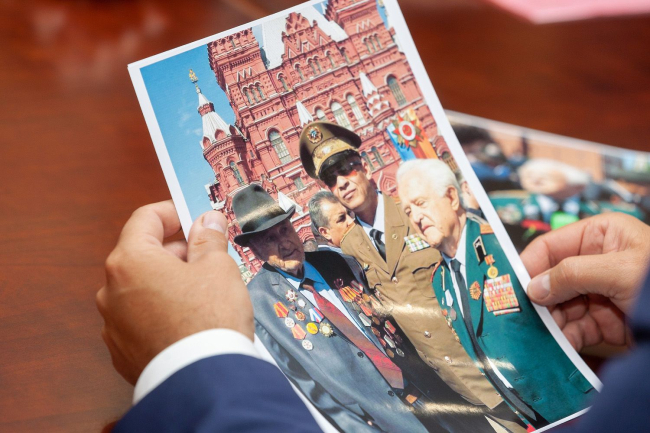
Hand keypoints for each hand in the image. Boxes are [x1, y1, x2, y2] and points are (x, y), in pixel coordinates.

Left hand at [96, 200, 253, 384]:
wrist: (203, 381)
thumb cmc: (209, 319)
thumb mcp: (218, 268)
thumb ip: (209, 238)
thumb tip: (207, 221)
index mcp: (130, 261)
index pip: (145, 219)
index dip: (173, 212)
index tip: (194, 217)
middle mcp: (111, 290)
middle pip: (142, 254)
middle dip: (175, 251)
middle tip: (208, 258)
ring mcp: (113, 323)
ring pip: (141, 288)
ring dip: (167, 282)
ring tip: (202, 293)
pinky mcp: (121, 351)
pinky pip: (140, 319)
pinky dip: (160, 311)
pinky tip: (188, 321)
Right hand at [521, 213, 649, 351]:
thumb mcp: (617, 270)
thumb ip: (571, 274)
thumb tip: (534, 287)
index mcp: (600, 235)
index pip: (552, 246)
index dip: (530, 265)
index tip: (510, 286)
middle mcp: (596, 262)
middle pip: (552, 279)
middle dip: (537, 299)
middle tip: (517, 316)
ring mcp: (600, 293)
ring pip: (560, 306)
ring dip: (548, 322)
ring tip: (535, 335)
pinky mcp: (606, 321)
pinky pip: (575, 327)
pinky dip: (564, 338)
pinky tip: (556, 346)